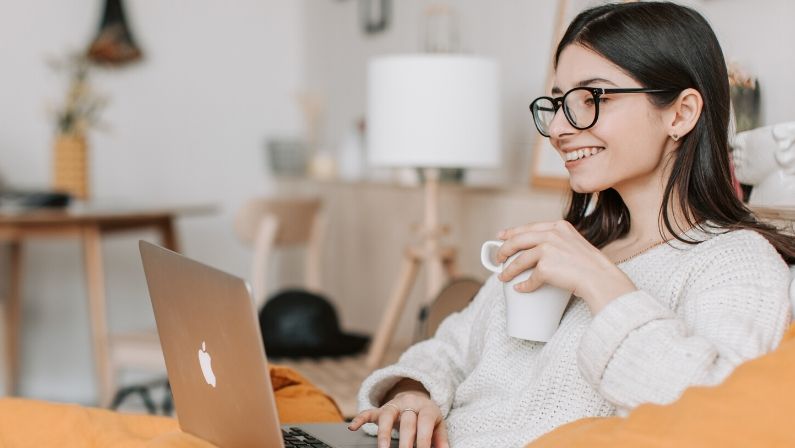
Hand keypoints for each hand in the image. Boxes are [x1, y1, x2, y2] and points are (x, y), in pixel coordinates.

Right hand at [347, 391, 448, 447]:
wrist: (416, 397)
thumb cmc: (426, 417)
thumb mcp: (438, 425)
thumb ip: (441, 439)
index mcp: (426, 408)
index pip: (425, 423)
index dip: (424, 440)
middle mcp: (409, 404)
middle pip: (407, 421)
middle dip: (406, 440)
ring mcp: (393, 406)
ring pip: (387, 416)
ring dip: (384, 433)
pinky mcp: (380, 409)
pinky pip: (368, 412)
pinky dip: (360, 419)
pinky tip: (352, 427)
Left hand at [495, 220, 636, 312]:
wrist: (601, 278)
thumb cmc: (591, 266)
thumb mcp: (575, 243)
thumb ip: (559, 242)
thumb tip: (538, 252)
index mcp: (559, 226)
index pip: (529, 227)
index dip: (512, 232)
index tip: (501, 236)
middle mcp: (552, 234)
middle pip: (518, 240)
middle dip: (504, 250)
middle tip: (498, 258)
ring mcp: (548, 249)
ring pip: (520, 260)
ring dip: (508, 270)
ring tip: (503, 277)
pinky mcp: (546, 266)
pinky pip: (530, 278)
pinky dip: (523, 285)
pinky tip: (520, 289)